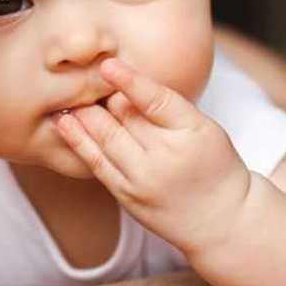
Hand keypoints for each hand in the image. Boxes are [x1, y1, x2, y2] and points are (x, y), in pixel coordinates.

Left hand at [52, 57, 252, 255]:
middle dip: (101, 96)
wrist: (220, 221)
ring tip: (66, 95)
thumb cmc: (215, 166)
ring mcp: (143, 180)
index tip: (107, 64)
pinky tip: (65, 123)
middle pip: (125, 118)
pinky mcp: (127, 196)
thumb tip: (126, 85)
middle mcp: (165, 157)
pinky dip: (79, 141)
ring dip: (82, 115)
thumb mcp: (206, 129)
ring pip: (106, 139)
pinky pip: (97, 164)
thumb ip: (171, 108)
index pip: (156, 101)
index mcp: (190, 133)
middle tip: (82, 77)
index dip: (130, 81)